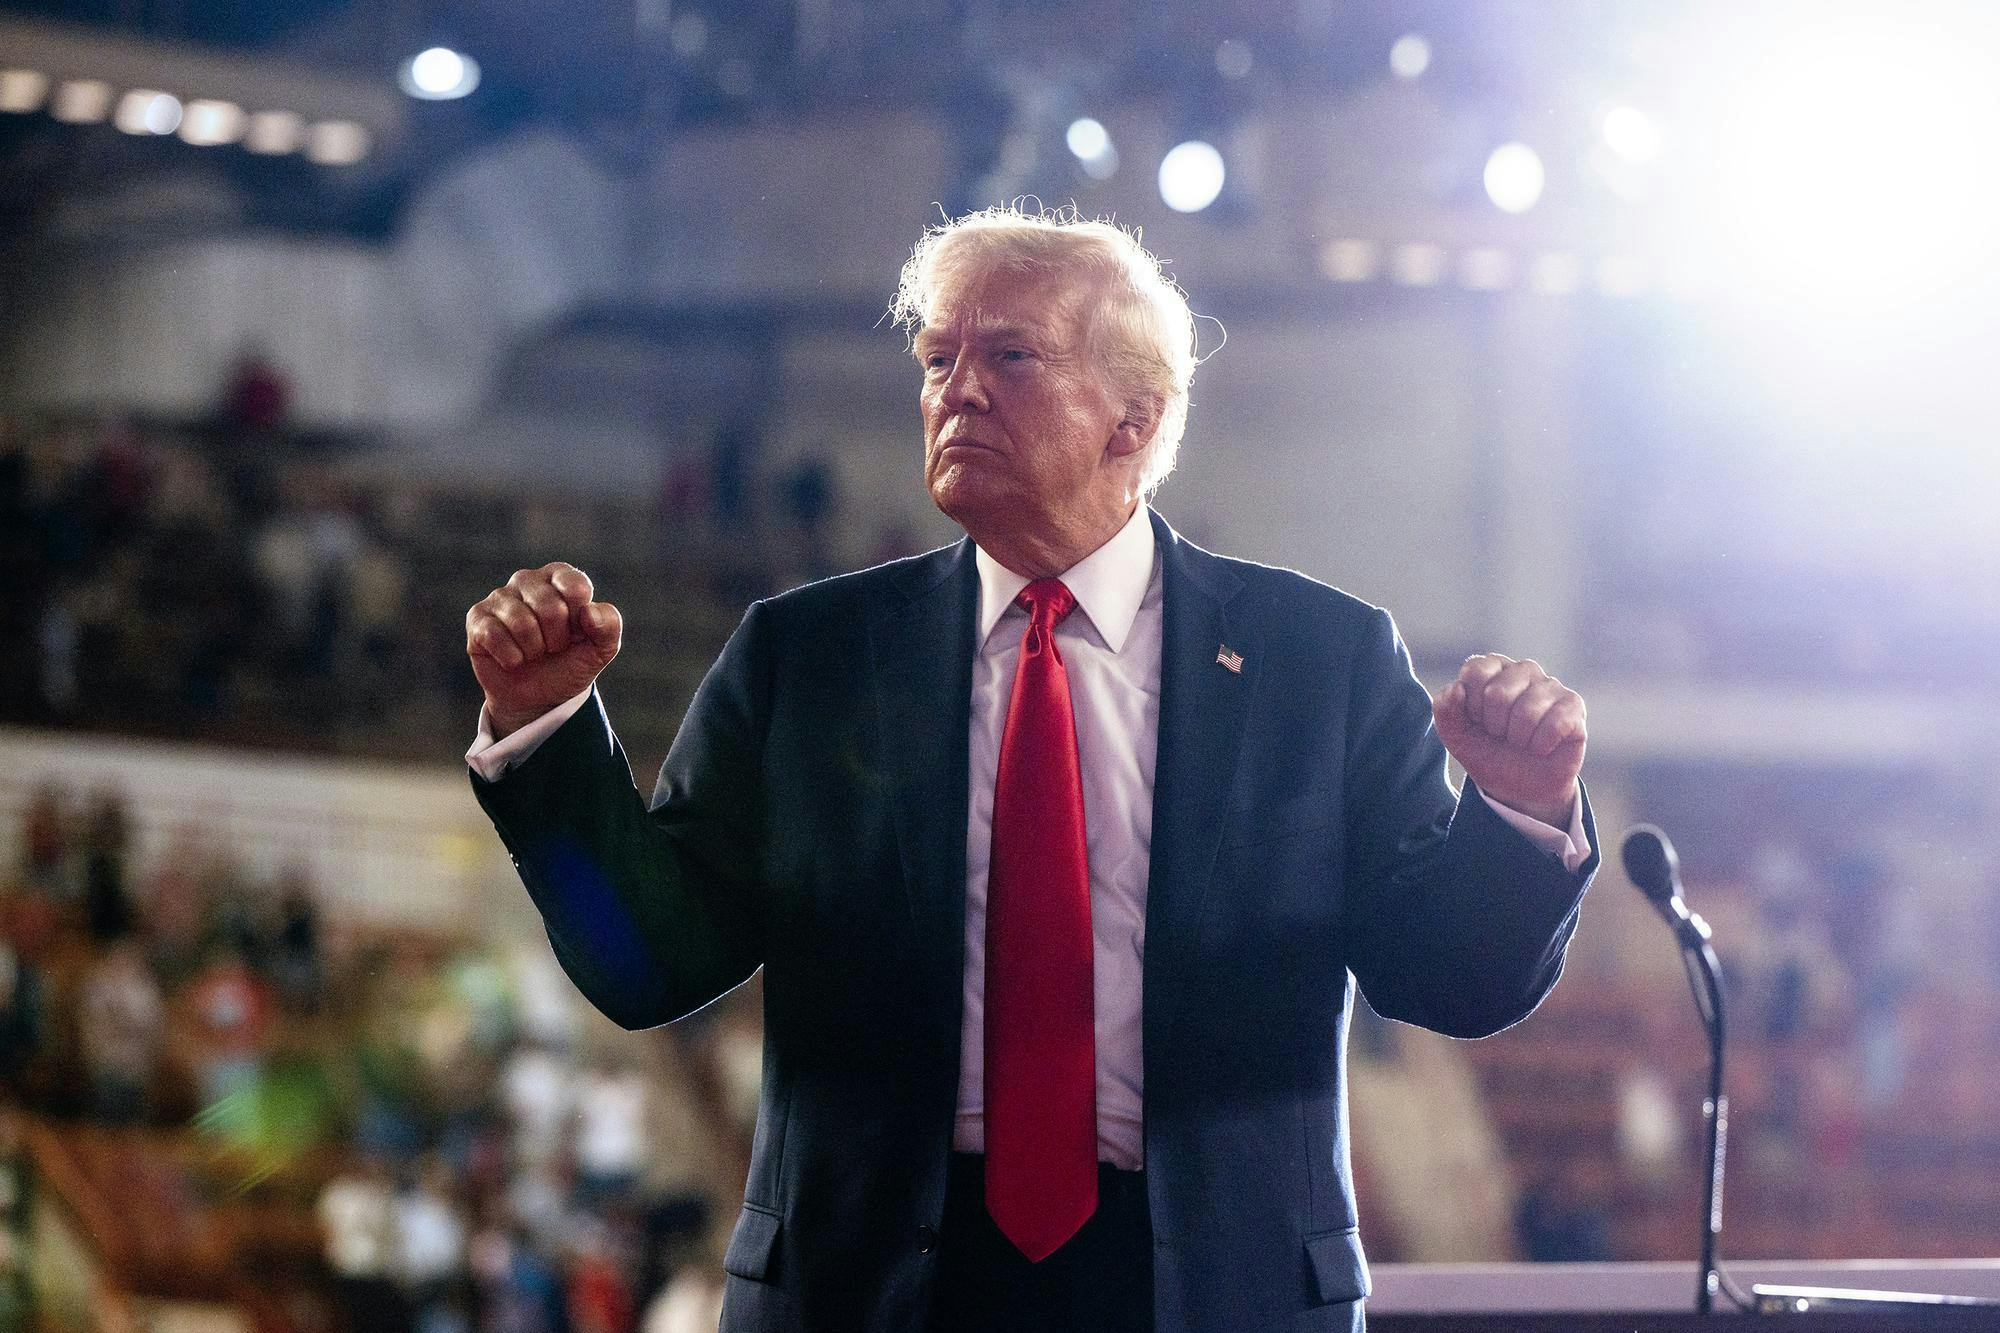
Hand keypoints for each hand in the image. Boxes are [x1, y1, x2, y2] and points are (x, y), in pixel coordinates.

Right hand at [466, 562, 621, 736]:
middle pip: (550, 606)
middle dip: (557, 639)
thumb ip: (608, 625)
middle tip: (553, 647)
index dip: (580, 620)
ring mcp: (499, 597)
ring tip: (534, 653)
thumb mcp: (601, 648)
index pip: (575, 586)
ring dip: (534, 650)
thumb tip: (588, 611)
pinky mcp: (477, 618)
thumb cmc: (570, 663)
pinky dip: (511, 658)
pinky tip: (513, 659)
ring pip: (522, 622)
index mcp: (560, 577)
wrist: (539, 697)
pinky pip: (494, 635)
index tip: (577, 632)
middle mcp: (528, 580)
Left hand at [1430, 654, 1585, 827]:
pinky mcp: (1574, 706)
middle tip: (1501, 735)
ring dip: (1518, 738)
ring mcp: (1551, 686)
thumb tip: (1457, 689)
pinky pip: (1556, 723)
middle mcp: (1523, 671)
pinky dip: (1541, 745)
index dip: (1471, 706)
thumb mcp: (1456, 736)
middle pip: (1499, 693)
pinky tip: (1541, 747)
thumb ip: (1445, 710)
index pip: (1475, 671)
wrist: (1518, 788)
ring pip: (1528, 710)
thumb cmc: (1488, 753)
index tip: (1478, 721)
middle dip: (1494, 726)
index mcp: (1492, 669)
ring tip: (1521, 742)